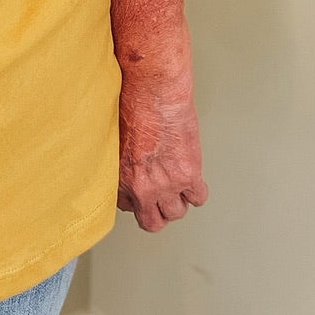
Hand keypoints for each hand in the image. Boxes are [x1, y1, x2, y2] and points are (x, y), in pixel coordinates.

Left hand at [118, 69, 207, 231]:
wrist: (154, 92)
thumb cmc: (132, 105)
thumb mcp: (116, 138)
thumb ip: (122, 160)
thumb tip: (128, 165)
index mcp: (122, 178)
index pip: (127, 207)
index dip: (136, 199)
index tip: (141, 190)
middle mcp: (144, 187)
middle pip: (152, 222)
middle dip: (156, 212)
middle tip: (161, 198)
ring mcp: (168, 184)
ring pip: (177, 213)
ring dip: (178, 201)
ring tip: (177, 185)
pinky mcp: (190, 174)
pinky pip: (198, 197)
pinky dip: (197, 190)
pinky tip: (192, 178)